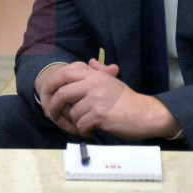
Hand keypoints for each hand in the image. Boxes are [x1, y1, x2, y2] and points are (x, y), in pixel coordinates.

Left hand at [36, 60, 178, 140]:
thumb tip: (90, 62)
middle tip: (52, 114)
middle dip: (53, 105)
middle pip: (62, 92)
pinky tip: (91, 131)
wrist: (145, 114)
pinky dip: (84, 130)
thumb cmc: (127, 100)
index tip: (47, 92)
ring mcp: (96, 99)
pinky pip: (81, 124)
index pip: (65, 73)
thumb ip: (99, 72)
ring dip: (75, 122)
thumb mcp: (112, 81)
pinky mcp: (100, 114)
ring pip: (72, 112)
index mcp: (94, 75)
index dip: (52, 82)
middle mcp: (94, 84)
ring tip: (85, 124)